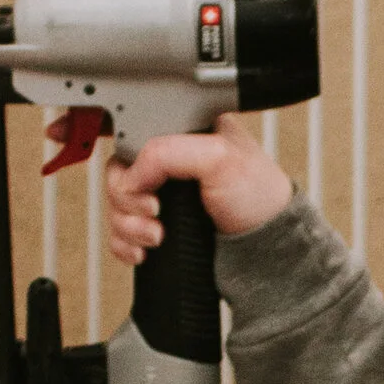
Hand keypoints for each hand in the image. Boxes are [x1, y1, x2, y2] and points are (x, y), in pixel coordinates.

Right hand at [104, 117, 293, 266]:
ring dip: (128, 227)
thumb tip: (129, 177)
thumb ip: (167, 152)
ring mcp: (163, 197)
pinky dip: (125, 244)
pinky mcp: (159, 226)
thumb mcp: (218, 156)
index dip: (131, 168)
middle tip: (155, 213)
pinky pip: (121, 234)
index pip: (132, 141)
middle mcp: (170, 164)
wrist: (267, 249)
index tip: (149, 188)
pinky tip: (145, 250)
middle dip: (128, 203)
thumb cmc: (259, 197)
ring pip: (117, 209)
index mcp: (183, 133)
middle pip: (119, 179)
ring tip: (157, 236)